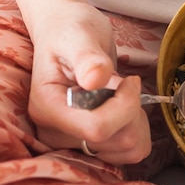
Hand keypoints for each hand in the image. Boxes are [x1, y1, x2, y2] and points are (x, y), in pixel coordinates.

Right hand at [27, 2, 151, 163]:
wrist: (67, 34)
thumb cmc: (70, 30)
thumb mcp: (79, 35)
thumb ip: (87, 57)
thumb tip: (95, 79)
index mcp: (47, 110)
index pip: (97, 129)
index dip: (125, 106)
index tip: (128, 80)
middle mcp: (56, 135)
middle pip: (117, 141)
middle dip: (132, 110)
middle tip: (123, 84)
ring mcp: (73, 144)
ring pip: (128, 150)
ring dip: (136, 121)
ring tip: (121, 95)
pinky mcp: (91, 146)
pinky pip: (130, 153)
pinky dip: (137, 130)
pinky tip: (125, 109)